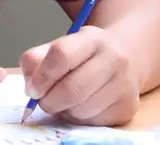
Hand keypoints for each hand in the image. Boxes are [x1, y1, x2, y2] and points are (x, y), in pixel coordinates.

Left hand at [21, 25, 139, 125]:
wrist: (123, 59)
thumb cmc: (82, 55)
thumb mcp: (59, 46)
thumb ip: (36, 60)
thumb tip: (31, 86)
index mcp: (92, 38)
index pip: (61, 55)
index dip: (42, 76)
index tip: (32, 90)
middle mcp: (114, 59)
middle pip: (73, 88)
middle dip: (50, 101)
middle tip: (42, 102)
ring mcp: (125, 84)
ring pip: (82, 109)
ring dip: (64, 111)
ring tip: (63, 101)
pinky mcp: (128, 107)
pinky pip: (92, 121)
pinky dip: (78, 118)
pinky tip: (79, 106)